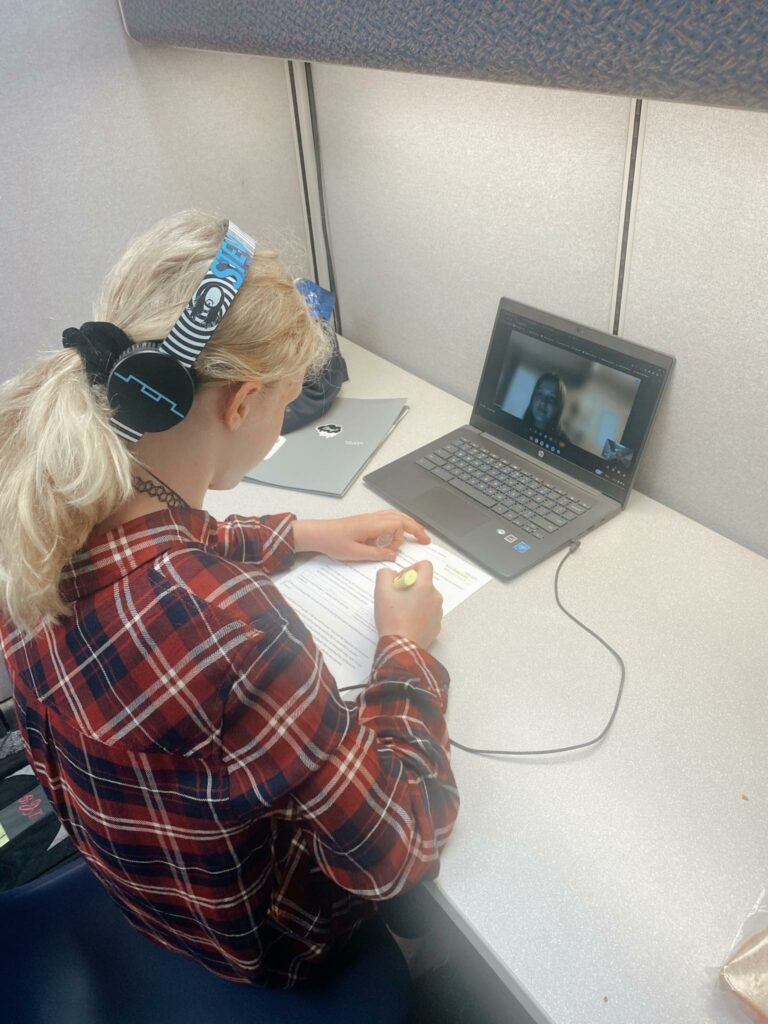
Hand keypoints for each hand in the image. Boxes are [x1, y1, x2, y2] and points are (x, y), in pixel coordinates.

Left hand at [293, 510, 429, 561]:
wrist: (318, 533)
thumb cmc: (333, 542)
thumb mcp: (355, 553)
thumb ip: (376, 554)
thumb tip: (393, 555)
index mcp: (372, 524)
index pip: (398, 524)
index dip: (402, 537)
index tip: (395, 551)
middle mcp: (373, 518)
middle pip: (401, 517)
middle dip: (415, 527)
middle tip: (425, 539)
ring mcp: (370, 518)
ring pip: (395, 515)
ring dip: (407, 524)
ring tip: (416, 534)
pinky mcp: (366, 521)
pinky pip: (387, 518)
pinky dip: (396, 523)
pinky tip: (395, 533)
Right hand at [374, 560, 442, 648]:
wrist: (401, 647)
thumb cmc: (393, 619)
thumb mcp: (381, 591)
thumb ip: (384, 574)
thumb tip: (391, 573)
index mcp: (425, 586)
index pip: (425, 565)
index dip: (411, 568)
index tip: (401, 580)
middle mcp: (436, 597)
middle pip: (424, 583)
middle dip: (410, 587)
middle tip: (396, 598)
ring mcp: (438, 613)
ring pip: (426, 598)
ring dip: (414, 601)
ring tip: (400, 612)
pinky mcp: (436, 626)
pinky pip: (428, 613)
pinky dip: (418, 614)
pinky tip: (406, 622)